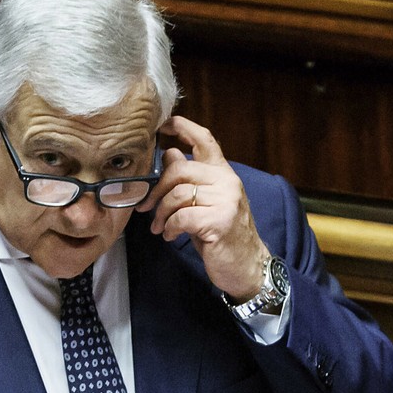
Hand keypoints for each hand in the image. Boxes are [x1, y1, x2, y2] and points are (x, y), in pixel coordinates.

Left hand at [136, 116, 269, 301]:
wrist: (246, 266)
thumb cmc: (221, 236)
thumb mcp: (205, 203)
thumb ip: (190, 180)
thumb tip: (170, 154)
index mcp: (223, 173)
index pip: (204, 139)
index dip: (182, 127)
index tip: (162, 126)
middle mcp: (227, 181)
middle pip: (179, 169)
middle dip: (156, 190)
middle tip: (146, 208)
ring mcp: (226, 200)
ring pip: (177, 194)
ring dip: (161, 214)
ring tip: (160, 227)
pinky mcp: (220, 220)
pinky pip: (181, 217)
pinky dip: (169, 228)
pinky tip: (170, 236)